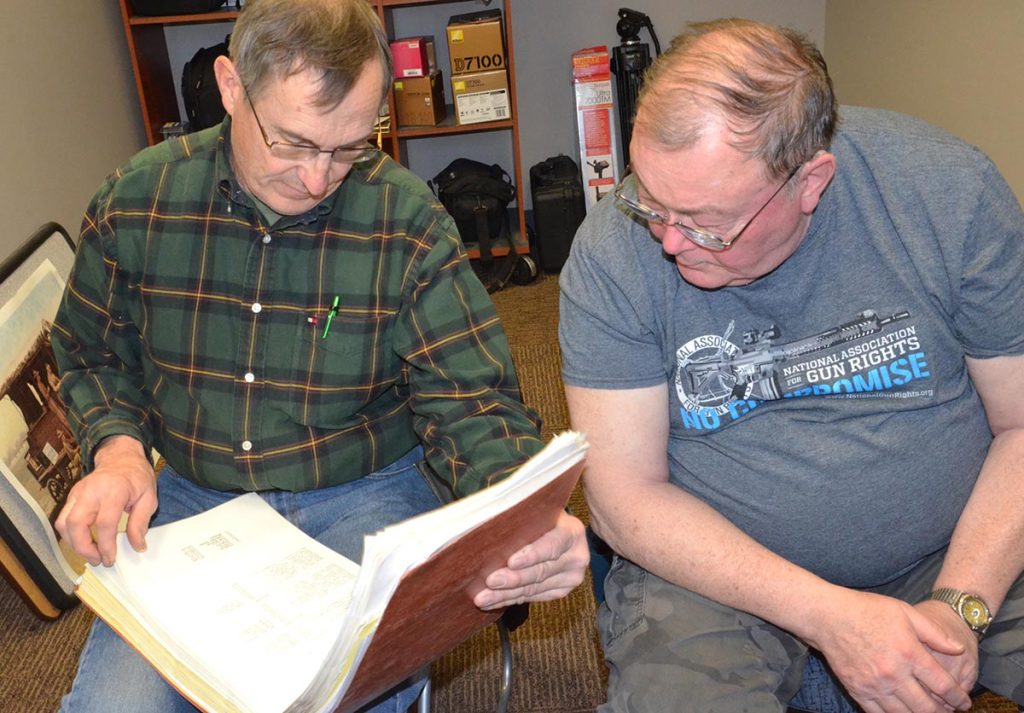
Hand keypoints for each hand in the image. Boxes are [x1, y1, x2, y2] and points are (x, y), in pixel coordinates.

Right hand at [55, 435, 156, 566]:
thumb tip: (137, 546)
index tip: (110, 558)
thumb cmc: (137, 477)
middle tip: (98, 559)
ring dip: (74, 543)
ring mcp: (78, 492)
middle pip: (75, 523)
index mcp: (114, 489)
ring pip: (63, 523)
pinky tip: (85, 542)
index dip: (105, 545)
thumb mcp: (149, 498)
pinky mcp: (72, 496)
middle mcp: (91, 490)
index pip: (104, 522)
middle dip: (83, 547)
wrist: (121, 458)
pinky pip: (63, 519)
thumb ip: (141, 523)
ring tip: (91, 553)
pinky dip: (70, 535)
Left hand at [473, 511, 587, 609]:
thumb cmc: (540, 518)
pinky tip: (493, 601)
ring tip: (484, 598)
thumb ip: (522, 520)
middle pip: (541, 571)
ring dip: (506, 594)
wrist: (557, 532)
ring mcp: (571, 577)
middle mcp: (576, 556)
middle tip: (490, 582)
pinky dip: (510, 599)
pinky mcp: (561, 591)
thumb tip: (490, 529)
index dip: (532, 555)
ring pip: (534, 588)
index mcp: (572, 532)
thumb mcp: (537, 512)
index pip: (552, 545)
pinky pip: (532, 597)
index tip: (510, 562)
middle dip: (513, 578)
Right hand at [811, 589, 971, 712]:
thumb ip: (935, 633)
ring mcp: (874, 685)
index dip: (958, 697)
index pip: (942, 685)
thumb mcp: (905, 612)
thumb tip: (959, 649)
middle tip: (949, 711)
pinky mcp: (857, 690)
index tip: (964, 701)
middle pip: (926, 706)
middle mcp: (893, 674)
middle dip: (943, 712)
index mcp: (909, 653)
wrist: (828, 617)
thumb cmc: (867, 610)